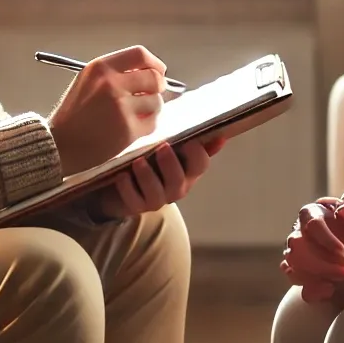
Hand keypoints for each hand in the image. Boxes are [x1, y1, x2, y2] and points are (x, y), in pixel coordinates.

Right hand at [50, 46, 167, 175]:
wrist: (60, 145)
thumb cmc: (74, 114)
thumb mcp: (88, 81)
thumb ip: (115, 73)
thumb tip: (151, 73)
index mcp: (101, 68)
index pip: (140, 54)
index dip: (155, 63)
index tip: (158, 72)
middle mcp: (111, 84)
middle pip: (154, 77)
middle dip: (158, 87)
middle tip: (151, 95)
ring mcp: (120, 107)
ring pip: (157, 101)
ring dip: (152, 109)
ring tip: (136, 114)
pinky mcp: (127, 130)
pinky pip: (153, 123)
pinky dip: (147, 126)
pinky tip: (133, 128)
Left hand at [99, 136, 225, 218]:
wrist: (127, 184)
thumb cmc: (155, 162)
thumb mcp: (174, 150)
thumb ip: (196, 143)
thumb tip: (221, 135)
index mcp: (188, 172)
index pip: (200, 165)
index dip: (197, 154)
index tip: (188, 141)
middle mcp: (176, 188)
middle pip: (178, 180)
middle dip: (171, 164)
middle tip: (162, 147)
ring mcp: (156, 200)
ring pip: (156, 193)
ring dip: (147, 176)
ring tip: (138, 161)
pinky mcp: (136, 207)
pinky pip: (133, 201)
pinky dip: (127, 188)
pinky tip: (122, 176)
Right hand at [281, 190, 343, 304]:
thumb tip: (342, 213)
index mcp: (313, 214)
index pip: (310, 224)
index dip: (324, 238)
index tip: (343, 252)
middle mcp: (302, 234)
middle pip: (296, 248)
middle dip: (318, 263)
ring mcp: (303, 257)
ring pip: (293, 268)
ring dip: (314, 277)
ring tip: (338, 282)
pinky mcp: (309, 277)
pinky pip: (300, 286)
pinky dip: (312, 290)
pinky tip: (330, 290)